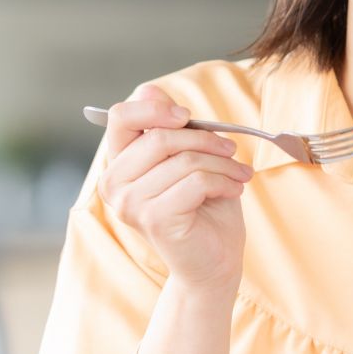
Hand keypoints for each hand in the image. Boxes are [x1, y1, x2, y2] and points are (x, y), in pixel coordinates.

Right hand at [98, 85, 252, 294]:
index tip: (187, 116)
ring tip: (239, 173)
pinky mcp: (154, 219)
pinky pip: (196, 181)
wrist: (213, 263)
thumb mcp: (186, 160)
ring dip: (222, 163)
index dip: (154, 108)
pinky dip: (224, 180)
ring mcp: (130, 204)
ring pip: (184, 159)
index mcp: (117, 166)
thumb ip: (166, 128)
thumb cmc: (201, 210)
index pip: (121, 118)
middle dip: (204, 139)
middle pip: (159, 136)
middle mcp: (114, 185)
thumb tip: (150, 90)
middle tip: (231, 150)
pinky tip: (234, 189)